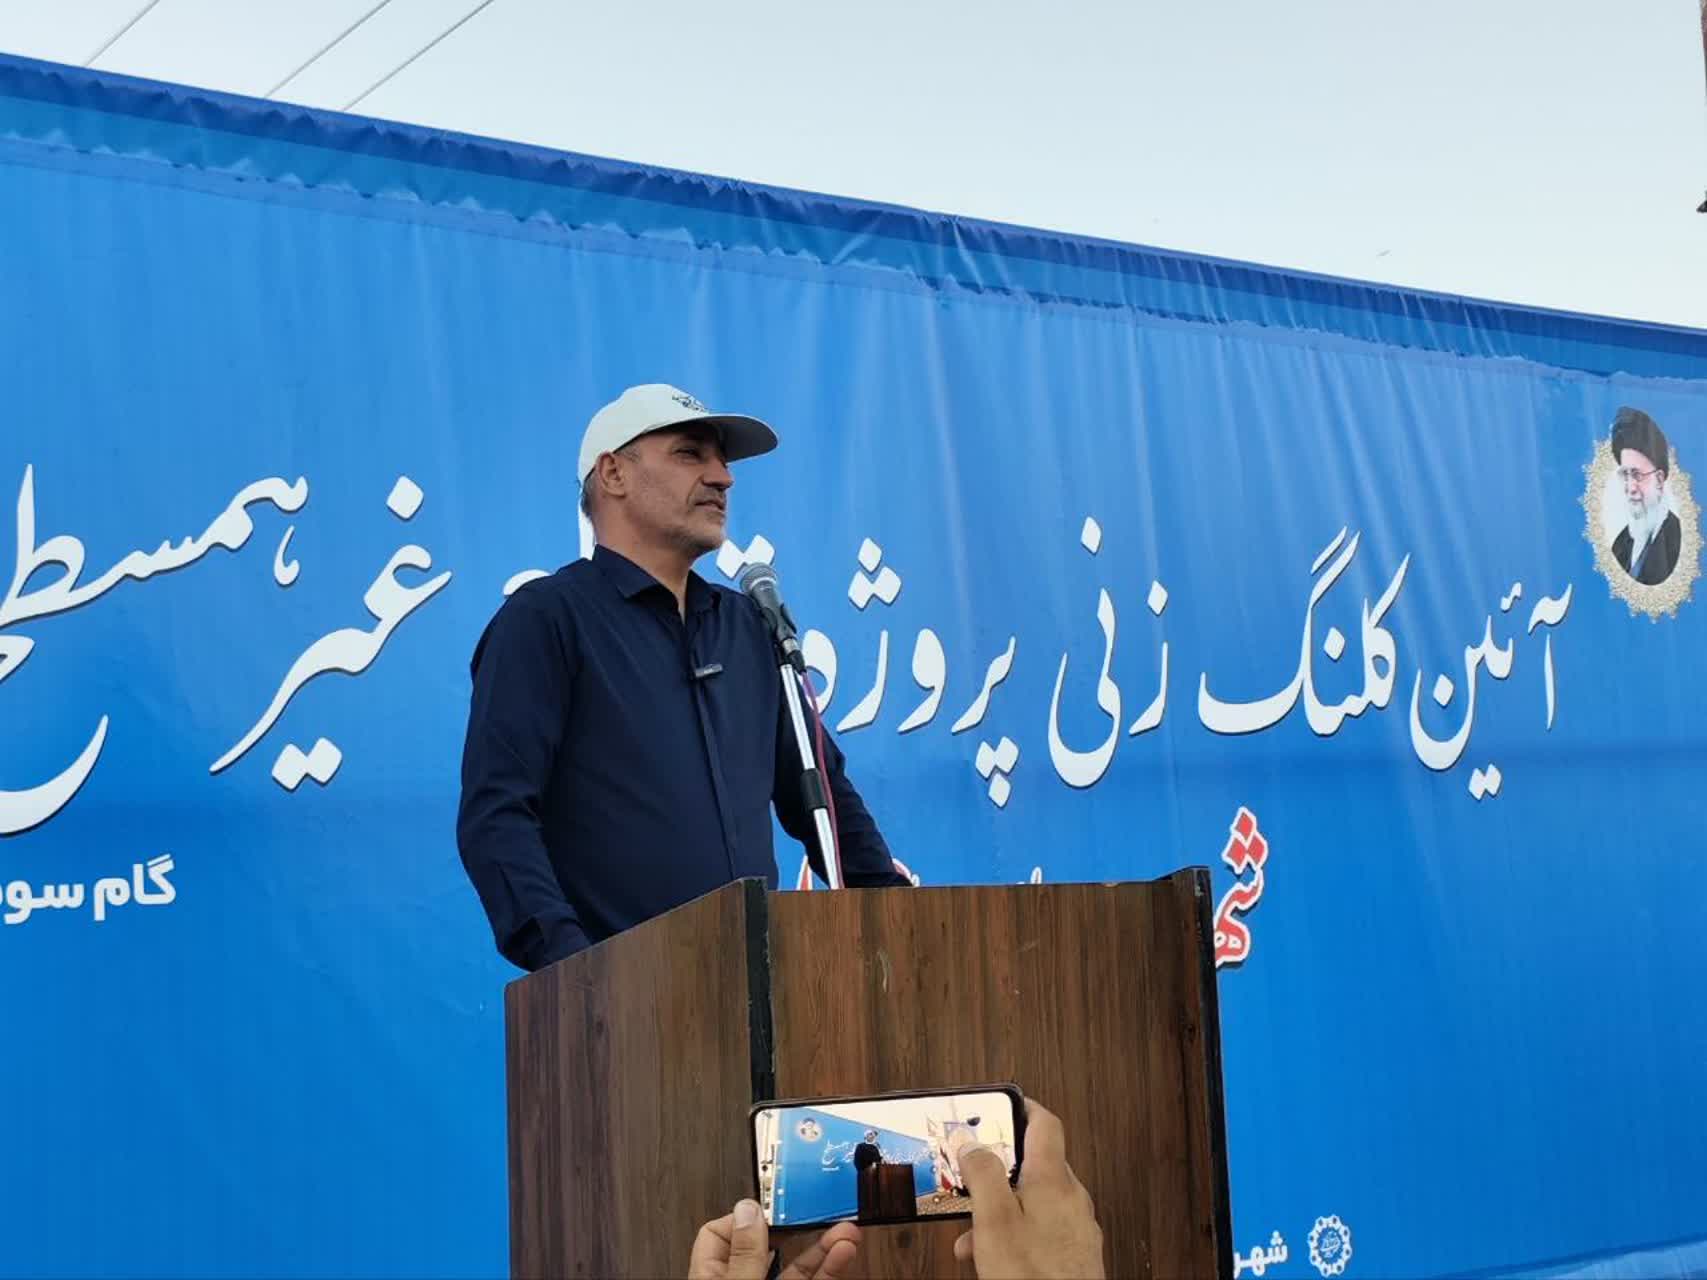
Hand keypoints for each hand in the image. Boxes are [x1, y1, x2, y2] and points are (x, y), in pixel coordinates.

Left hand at [688, 1198, 861, 1279]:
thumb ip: (744, 1255)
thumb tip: (748, 1210)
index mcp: (712, 1278)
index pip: (719, 1233)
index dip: (745, 1215)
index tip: (773, 1204)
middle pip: (767, 1245)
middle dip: (797, 1225)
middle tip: (817, 1207)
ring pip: (797, 1266)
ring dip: (823, 1245)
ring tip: (846, 1229)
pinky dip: (830, 1267)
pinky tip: (844, 1252)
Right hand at [953, 1099, 1104, 1278]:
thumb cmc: (1034, 1277)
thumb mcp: (994, 1220)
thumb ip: (984, 1173)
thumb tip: (973, 1141)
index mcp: (1054, 1180)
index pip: (1045, 1123)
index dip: (1021, 1108)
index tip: (999, 1106)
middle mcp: (1073, 1199)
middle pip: (1035, 1165)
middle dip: (998, 1170)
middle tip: (972, 1175)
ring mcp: (1077, 1229)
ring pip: (1035, 1202)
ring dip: (1002, 1209)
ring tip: (973, 1234)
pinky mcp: (1075, 1256)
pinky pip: (1043, 1230)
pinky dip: (1016, 1233)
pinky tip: (994, 1257)